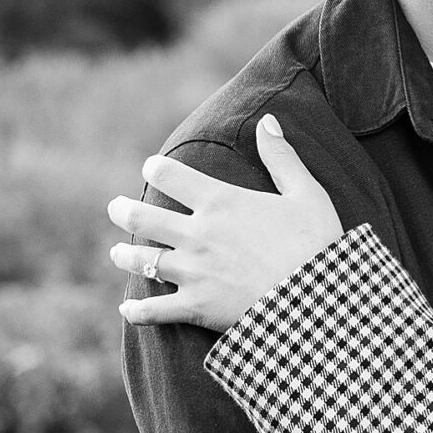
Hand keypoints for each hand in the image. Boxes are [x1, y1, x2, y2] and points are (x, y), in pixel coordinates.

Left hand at [108, 119, 343, 329]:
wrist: (317, 301)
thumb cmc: (316, 245)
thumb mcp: (306, 194)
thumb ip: (282, 157)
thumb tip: (268, 120)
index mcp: (220, 201)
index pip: (170, 174)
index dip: (155, 167)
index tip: (152, 167)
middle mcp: (197, 233)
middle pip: (142, 217)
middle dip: (122, 210)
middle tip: (115, 208)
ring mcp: (192, 272)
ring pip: (142, 260)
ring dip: (124, 255)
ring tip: (117, 252)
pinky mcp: (195, 307)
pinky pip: (153, 310)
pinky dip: (136, 311)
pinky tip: (127, 310)